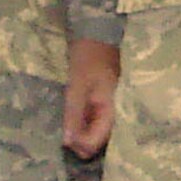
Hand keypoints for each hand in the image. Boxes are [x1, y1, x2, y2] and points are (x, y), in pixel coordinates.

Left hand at [64, 38, 120, 157]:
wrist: (98, 36)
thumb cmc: (88, 58)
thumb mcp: (77, 88)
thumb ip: (73, 116)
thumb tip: (67, 143)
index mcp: (114, 110)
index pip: (96, 143)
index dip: (78, 144)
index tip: (63, 138)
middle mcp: (117, 114)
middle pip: (98, 142)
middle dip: (80, 141)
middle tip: (64, 129)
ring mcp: (113, 110)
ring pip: (96, 134)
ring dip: (81, 132)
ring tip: (68, 122)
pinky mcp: (106, 105)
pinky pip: (96, 123)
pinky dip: (84, 123)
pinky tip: (74, 116)